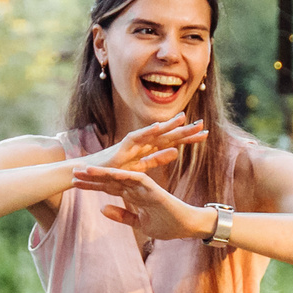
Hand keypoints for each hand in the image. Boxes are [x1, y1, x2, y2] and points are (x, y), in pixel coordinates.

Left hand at [69, 164, 218, 242]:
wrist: (186, 227)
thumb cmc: (166, 225)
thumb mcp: (139, 223)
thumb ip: (122, 215)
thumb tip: (102, 209)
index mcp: (132, 196)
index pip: (108, 188)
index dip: (92, 185)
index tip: (75, 183)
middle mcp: (136, 188)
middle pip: (109, 180)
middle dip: (92, 177)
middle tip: (73, 172)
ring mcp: (144, 187)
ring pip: (120, 176)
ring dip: (103, 173)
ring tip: (85, 170)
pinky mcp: (154, 189)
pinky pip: (137, 179)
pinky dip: (124, 175)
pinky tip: (109, 173)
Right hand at [83, 112, 205, 178]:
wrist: (89, 173)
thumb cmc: (113, 171)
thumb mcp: (140, 167)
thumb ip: (156, 159)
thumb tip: (176, 152)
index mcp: (147, 148)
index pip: (171, 142)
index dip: (187, 138)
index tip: (204, 134)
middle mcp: (142, 142)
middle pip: (167, 135)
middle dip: (184, 131)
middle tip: (203, 126)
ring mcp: (132, 143)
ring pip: (153, 133)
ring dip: (168, 126)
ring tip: (184, 119)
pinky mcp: (121, 147)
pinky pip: (136, 138)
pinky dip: (146, 132)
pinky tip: (158, 127)